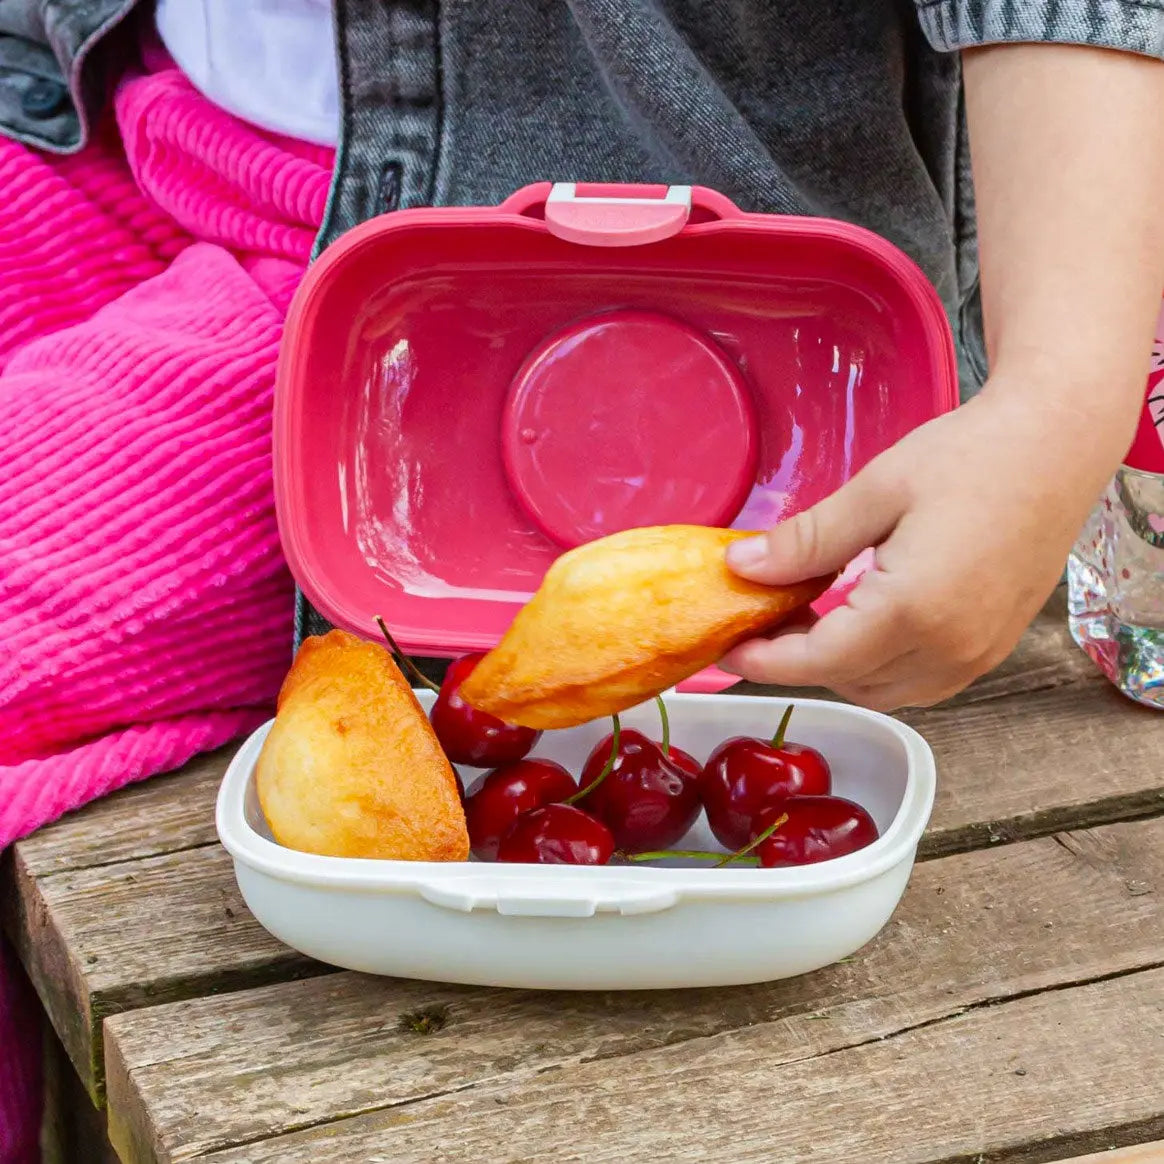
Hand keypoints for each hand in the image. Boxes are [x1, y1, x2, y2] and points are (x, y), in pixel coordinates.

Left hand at [718, 387, 1124, 710]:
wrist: (1058, 444)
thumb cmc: (970, 457)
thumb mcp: (874, 491)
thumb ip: (805, 541)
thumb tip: (742, 567)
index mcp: (913, 610)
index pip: (818, 661)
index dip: (766, 661)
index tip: (730, 650)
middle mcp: (949, 648)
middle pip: (848, 682)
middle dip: (799, 662)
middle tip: (765, 621)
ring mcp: (978, 654)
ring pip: (885, 690)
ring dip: (840, 668)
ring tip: (809, 621)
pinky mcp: (993, 647)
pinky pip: (922, 681)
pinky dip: (881, 666)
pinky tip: (862, 623)